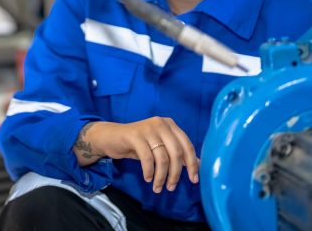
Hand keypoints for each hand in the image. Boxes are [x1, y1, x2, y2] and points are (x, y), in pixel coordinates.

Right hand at [73, 118, 198, 192]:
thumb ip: (177, 153)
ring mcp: (148, 128)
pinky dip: (149, 171)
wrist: (112, 137)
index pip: (187, 145)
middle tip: (170, 187)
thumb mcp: (159, 147)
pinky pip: (147, 158)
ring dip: (161, 176)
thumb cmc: (139, 144)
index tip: (193, 180)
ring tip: (158, 187)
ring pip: (162, 157)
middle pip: (176, 152)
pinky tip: (148, 178)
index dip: (192, 164)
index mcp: (170, 125)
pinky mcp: (134, 135)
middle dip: (175, 173)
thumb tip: (199, 165)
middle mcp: (161, 123)